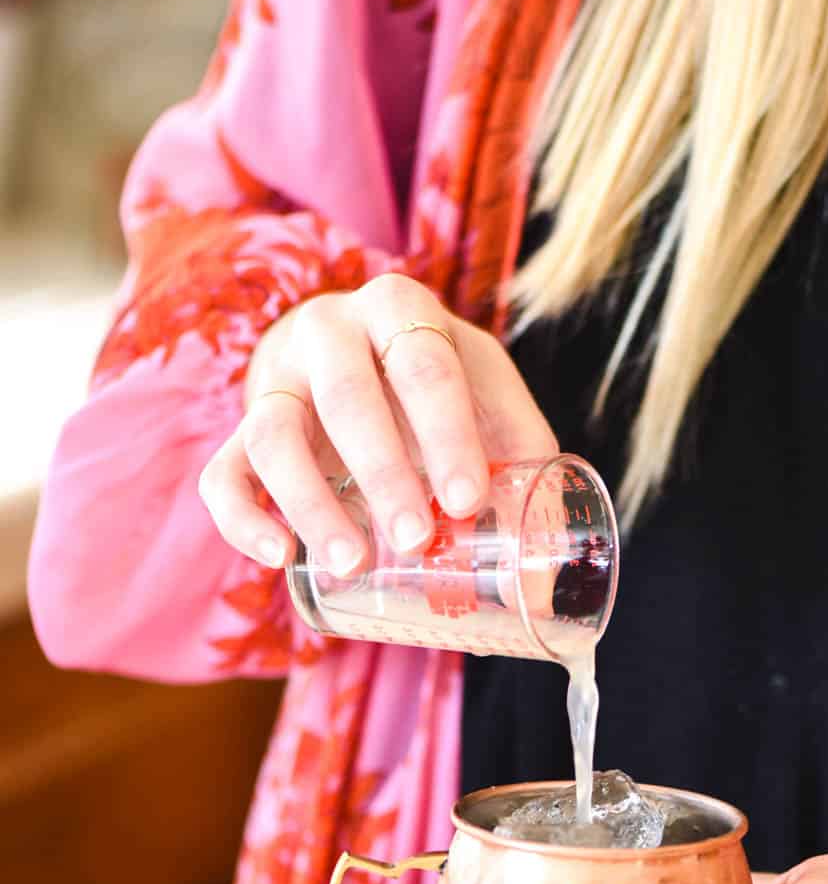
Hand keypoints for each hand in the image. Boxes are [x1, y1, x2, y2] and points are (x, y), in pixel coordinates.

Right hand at [198, 275, 555, 571]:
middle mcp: (327, 331)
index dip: (446, 433)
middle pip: (347, 398)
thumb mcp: (486, 392)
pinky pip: (222, 473)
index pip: (423, 365)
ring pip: (273, 436)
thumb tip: (549, 574)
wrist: (355, 351)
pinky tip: (278, 559)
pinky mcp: (238, 432)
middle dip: (384, 473)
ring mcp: (274, 381)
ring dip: (311, 504)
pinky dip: (241, 519)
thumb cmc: (436, 383)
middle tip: (418, 540)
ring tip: (352, 565)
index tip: (468, 500)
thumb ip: (523, 456)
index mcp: (400, 310)